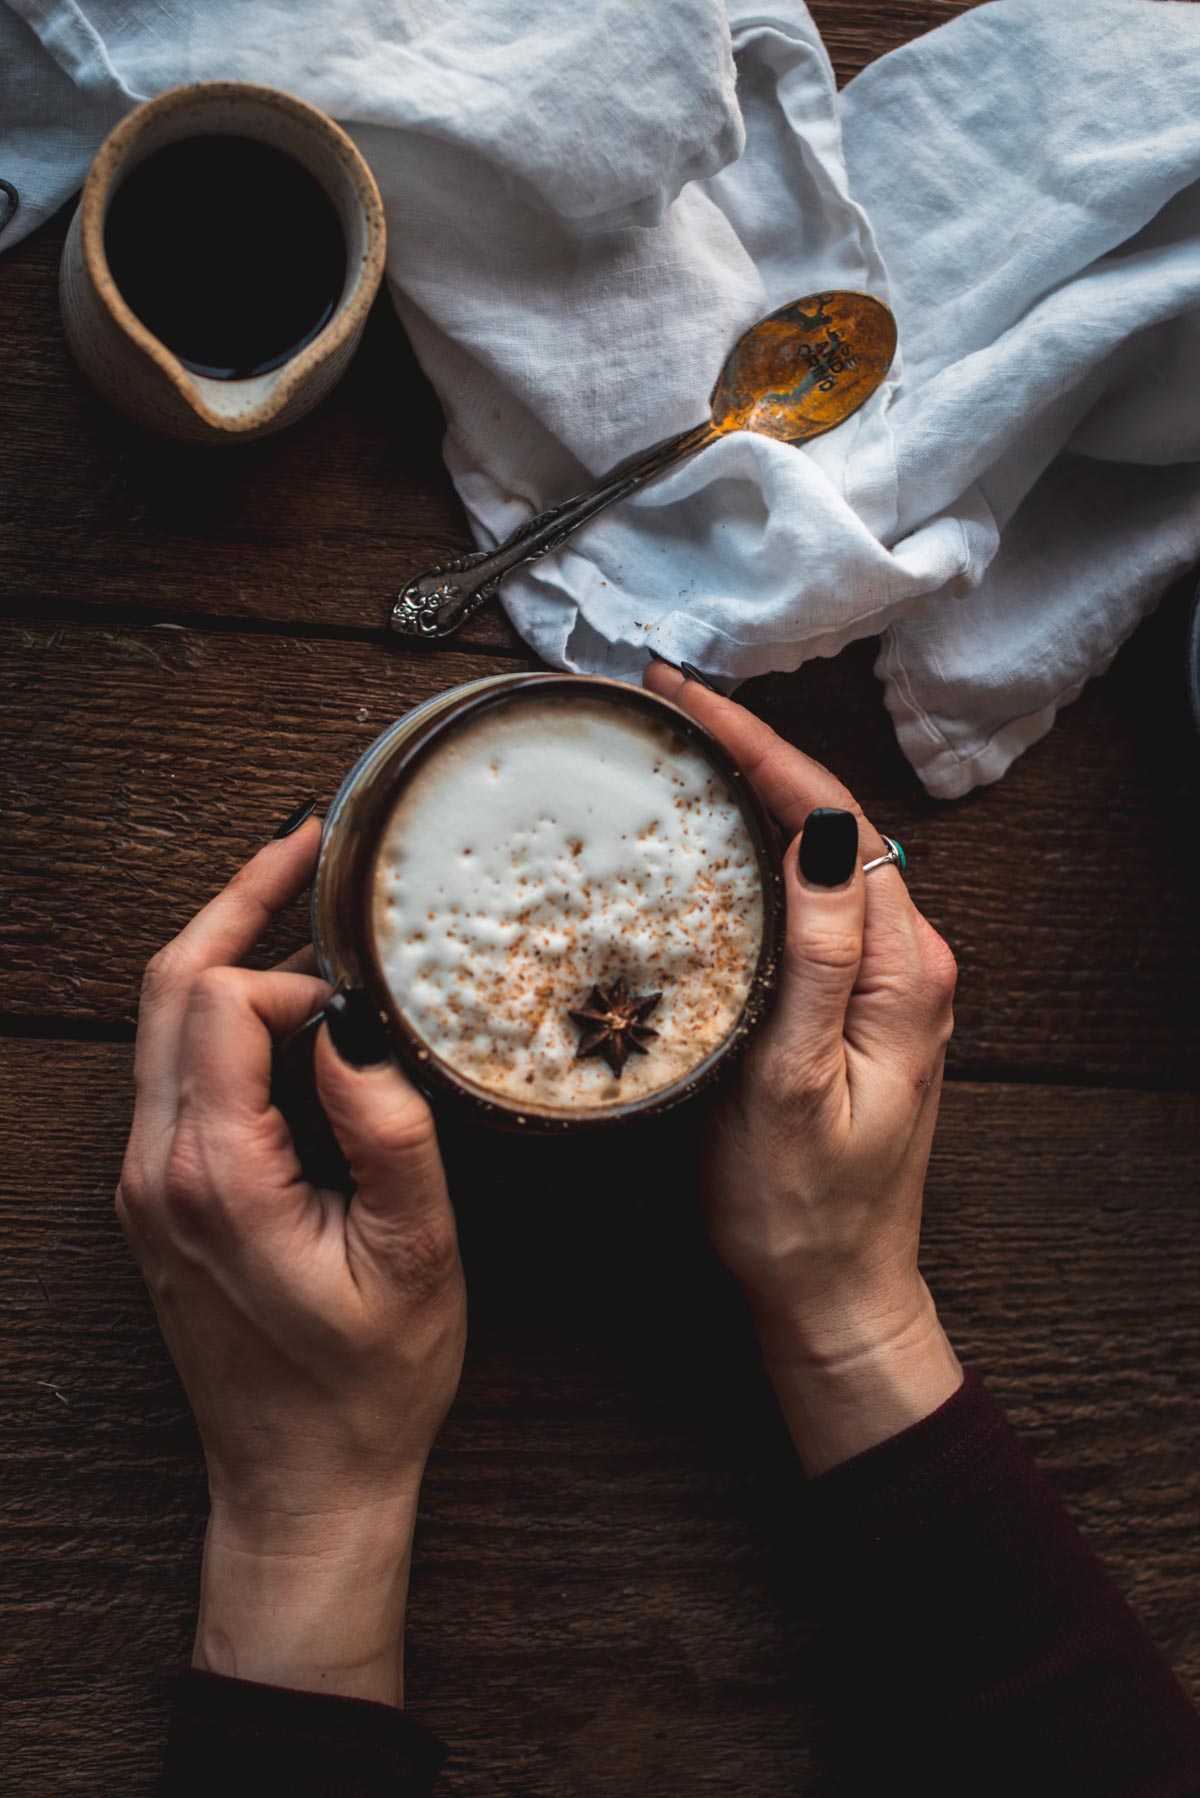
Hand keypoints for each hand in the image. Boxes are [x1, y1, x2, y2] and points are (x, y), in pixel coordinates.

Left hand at [116, 817, 465, 1702]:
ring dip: (227, 949)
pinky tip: (287, 999)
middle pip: (165, 986)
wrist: (300, 1481)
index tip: (371, 1001)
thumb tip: (359, 1021)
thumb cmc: (368, 1384)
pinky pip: (173, 1070)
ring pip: (158, 1020)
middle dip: (241, 903)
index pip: (218, 1003)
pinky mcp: (158, 1195)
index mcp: (215, 1179)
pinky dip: (222, 1012)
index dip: (298, 977)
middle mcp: (156, 1170)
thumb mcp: (414, 1256)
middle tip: (312, 842)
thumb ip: (387, 1130)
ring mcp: (145, 1183)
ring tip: (300, 895)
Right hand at [644, 665, 960, 1472]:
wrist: (830, 1292)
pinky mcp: (849, 1002)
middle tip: (665, 709)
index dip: (760, 748)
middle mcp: (902, 961)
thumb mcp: (794, 1084)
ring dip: (752, 792)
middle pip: (829, 819)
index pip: (833, 818)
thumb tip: (817, 830)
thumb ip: (814, 956)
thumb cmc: (802, 1209)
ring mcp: (878, 981)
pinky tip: (706, 842)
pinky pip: (803, 900)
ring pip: (815, 853)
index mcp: (901, 969)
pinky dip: (754, 853)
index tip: (688, 701)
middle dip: (751, 750)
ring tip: (678, 751)